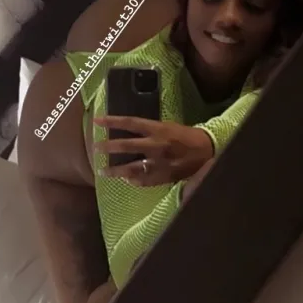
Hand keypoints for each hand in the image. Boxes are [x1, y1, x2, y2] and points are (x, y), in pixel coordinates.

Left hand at [93, 116, 213, 185]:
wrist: (206, 152)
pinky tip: (125, 180)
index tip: (97, 121)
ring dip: (115, 170)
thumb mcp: (167, 127)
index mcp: (157, 130)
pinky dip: (132, 181)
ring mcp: (158, 163)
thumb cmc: (186, 136)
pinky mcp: (162, 177)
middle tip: (96, 148)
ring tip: (103, 171)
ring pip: (131, 169)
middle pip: (125, 146)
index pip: (129, 123)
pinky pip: (143, 181)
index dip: (112, 121)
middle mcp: (156, 146)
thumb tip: (128, 133)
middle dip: (108, 147)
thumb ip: (148, 130)